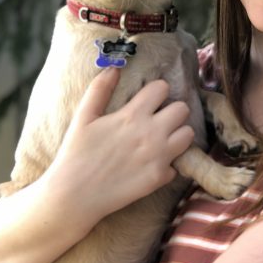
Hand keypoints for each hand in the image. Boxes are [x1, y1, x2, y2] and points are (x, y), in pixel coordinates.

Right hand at [42, 68, 194, 227]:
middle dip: (172, 111)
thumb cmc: (75, 154)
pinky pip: (176, 165)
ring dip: (177, 135)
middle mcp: (151, 133)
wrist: (73, 196)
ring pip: (188, 135)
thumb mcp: (83, 117)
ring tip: (161, 140)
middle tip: (159, 120)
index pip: (162, 88)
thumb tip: (114, 67)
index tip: (149, 100)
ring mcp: (158, 157)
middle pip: (182, 109)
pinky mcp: (159, 178)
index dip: (156, 91)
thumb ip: (99, 90)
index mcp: (133, 115)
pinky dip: (166, 165)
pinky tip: (151, 166)